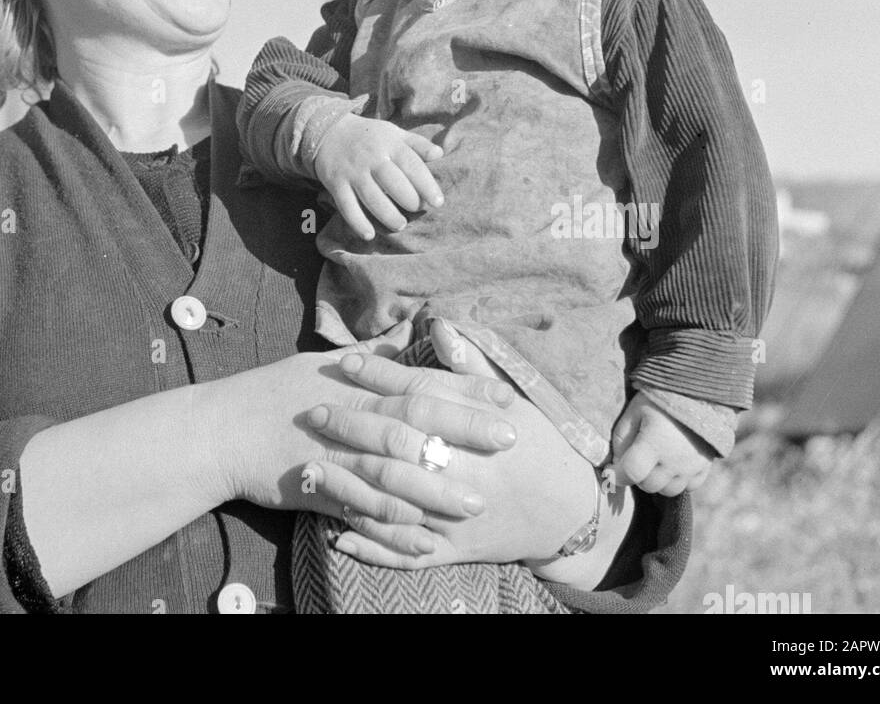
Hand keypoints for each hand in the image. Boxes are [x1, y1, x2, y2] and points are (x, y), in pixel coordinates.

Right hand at [207, 347, 519, 552]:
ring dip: (437, 486)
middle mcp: (349, 412)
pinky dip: (392, 525)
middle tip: (511, 439)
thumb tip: (407, 334)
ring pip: (393, 468)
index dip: (463, 387)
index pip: (418, 380)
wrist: (218, 429)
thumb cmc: (271, 392)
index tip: (504, 393)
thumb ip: (371, 355)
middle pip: (415, 419)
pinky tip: (424, 541)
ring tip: (476, 501)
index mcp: (354, 381)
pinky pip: (361, 509)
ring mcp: (332, 451)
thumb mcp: (319, 363)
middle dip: (465, 429)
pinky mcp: (316, 487)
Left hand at [299, 347, 597, 568]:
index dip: (380, 376)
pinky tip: (336, 533)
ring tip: (307, 468)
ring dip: (349, 485)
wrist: (571, 512)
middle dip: (352, 426)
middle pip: (398, 444)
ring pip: (395, 501)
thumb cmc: (539, 445)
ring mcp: (457, 516)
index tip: (343, 362)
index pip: (420, 394)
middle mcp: (465, 472)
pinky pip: (406, 553)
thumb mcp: (516, 400)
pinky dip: (371, 546)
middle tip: (314, 411)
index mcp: (479, 429)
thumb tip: (440, 325)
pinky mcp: (455, 551)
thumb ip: (472, 368)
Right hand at [312, 114, 443, 239]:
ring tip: (400, 225)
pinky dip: (358, 222)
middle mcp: (371, 157)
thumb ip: (417, 144)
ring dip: (388, 216)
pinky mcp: (336, 183)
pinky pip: (347, 206)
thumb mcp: (394, 133)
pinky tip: (369, 235)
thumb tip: (440, 153)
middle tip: (416, 210)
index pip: (412, 165)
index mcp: (390, 143)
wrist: (328, 131)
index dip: (427, 185)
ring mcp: (353, 172)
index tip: (438, 202)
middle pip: (393, 183)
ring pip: (372, 198)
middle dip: (409, 201)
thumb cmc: (369, 136)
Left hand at [611, 391, 714, 495]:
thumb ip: (621, 439)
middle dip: (636, 476)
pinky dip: (676, 481)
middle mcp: (675, 460)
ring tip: (653, 462)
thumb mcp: (634, 411)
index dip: (616, 476)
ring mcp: (692, 467)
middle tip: (634, 459)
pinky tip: (671, 465)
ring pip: (668, 491)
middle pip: (648, 485)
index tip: (609, 471)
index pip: (631, 473)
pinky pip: (688, 487)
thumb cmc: (659, 399)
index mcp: (655, 443)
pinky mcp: (705, 467)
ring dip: (656, 481)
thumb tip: (617, 464)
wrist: (697, 392)